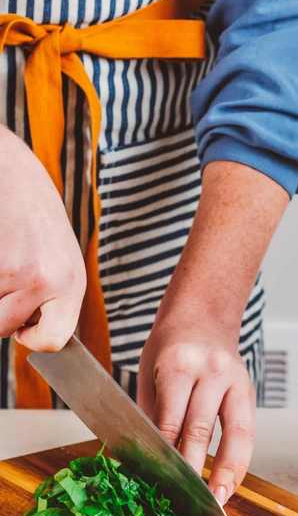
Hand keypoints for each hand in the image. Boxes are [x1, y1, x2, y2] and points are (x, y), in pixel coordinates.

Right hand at [0, 127, 85, 350]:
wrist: (14, 174)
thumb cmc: (38, 222)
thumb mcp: (63, 262)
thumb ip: (56, 299)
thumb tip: (35, 336)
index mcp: (72, 284)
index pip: (53, 341)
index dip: (33, 339)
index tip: (25, 326)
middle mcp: (46, 280)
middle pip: (2, 329)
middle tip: (7, 289)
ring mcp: (12, 270)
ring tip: (5, 264)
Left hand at [138, 322, 255, 505]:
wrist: (204, 316)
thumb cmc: (170, 347)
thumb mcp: (149, 373)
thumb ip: (153, 414)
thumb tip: (149, 461)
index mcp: (179, 365)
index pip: (172, 420)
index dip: (168, 456)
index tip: (161, 485)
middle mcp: (211, 371)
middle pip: (202, 429)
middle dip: (195, 470)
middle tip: (187, 504)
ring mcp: (235, 380)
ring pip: (235, 433)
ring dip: (227, 472)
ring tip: (220, 500)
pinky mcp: (250, 390)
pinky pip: (248, 432)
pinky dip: (241, 460)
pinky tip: (234, 481)